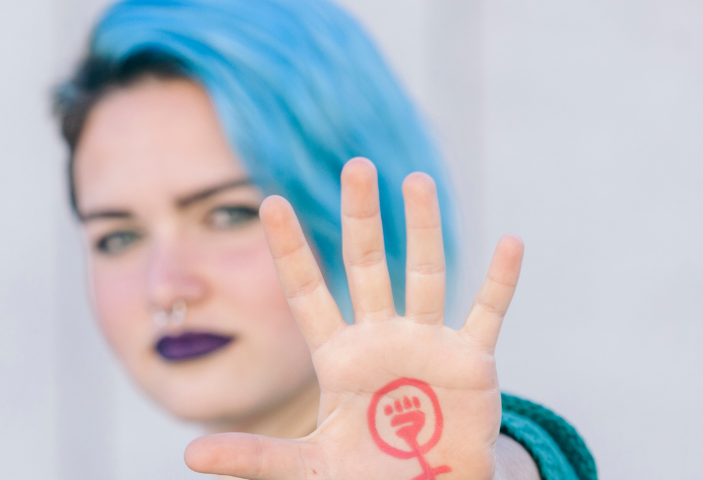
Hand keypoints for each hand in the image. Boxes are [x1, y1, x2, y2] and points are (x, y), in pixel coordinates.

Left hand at [184, 158, 525, 479]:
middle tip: (355, 165)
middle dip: (360, 217)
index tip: (269, 202)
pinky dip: (500, 281)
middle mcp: (381, 339)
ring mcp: (426, 345)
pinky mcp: (469, 363)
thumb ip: (254, 457)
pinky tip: (510, 242)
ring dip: (423, 229)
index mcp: (338, 358)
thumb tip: (191, 459)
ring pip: (426, 275)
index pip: (306, 292)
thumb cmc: (367, 478)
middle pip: (367, 266)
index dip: (290, 249)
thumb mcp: (307, 468)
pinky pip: (487, 314)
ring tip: (416, 179)